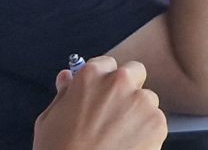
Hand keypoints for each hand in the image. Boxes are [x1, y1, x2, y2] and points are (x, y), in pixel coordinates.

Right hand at [35, 57, 165, 149]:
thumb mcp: (50, 119)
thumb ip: (63, 93)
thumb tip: (67, 77)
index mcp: (91, 75)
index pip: (107, 64)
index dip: (103, 82)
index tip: (101, 95)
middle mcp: (119, 82)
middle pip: (135, 72)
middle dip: (128, 88)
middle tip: (115, 113)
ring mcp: (141, 101)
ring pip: (147, 100)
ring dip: (138, 112)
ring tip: (119, 137)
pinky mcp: (157, 123)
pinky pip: (157, 122)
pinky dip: (148, 133)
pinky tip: (128, 146)